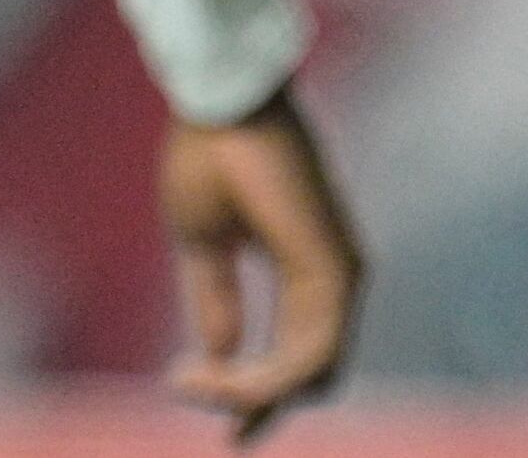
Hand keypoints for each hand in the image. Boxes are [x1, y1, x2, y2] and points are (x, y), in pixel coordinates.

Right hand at [161, 87, 360, 439]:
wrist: (217, 104)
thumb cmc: (210, 156)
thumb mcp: (204, 244)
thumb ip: (215, 299)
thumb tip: (219, 353)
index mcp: (310, 267)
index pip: (303, 356)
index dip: (261, 399)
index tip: (228, 434)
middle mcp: (336, 275)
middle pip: (313, 376)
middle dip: (257, 406)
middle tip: (204, 409)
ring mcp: (340, 273)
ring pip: (310, 375)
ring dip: (247, 393)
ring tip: (187, 381)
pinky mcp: (332, 269)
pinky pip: (308, 355)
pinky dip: (262, 379)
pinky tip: (213, 373)